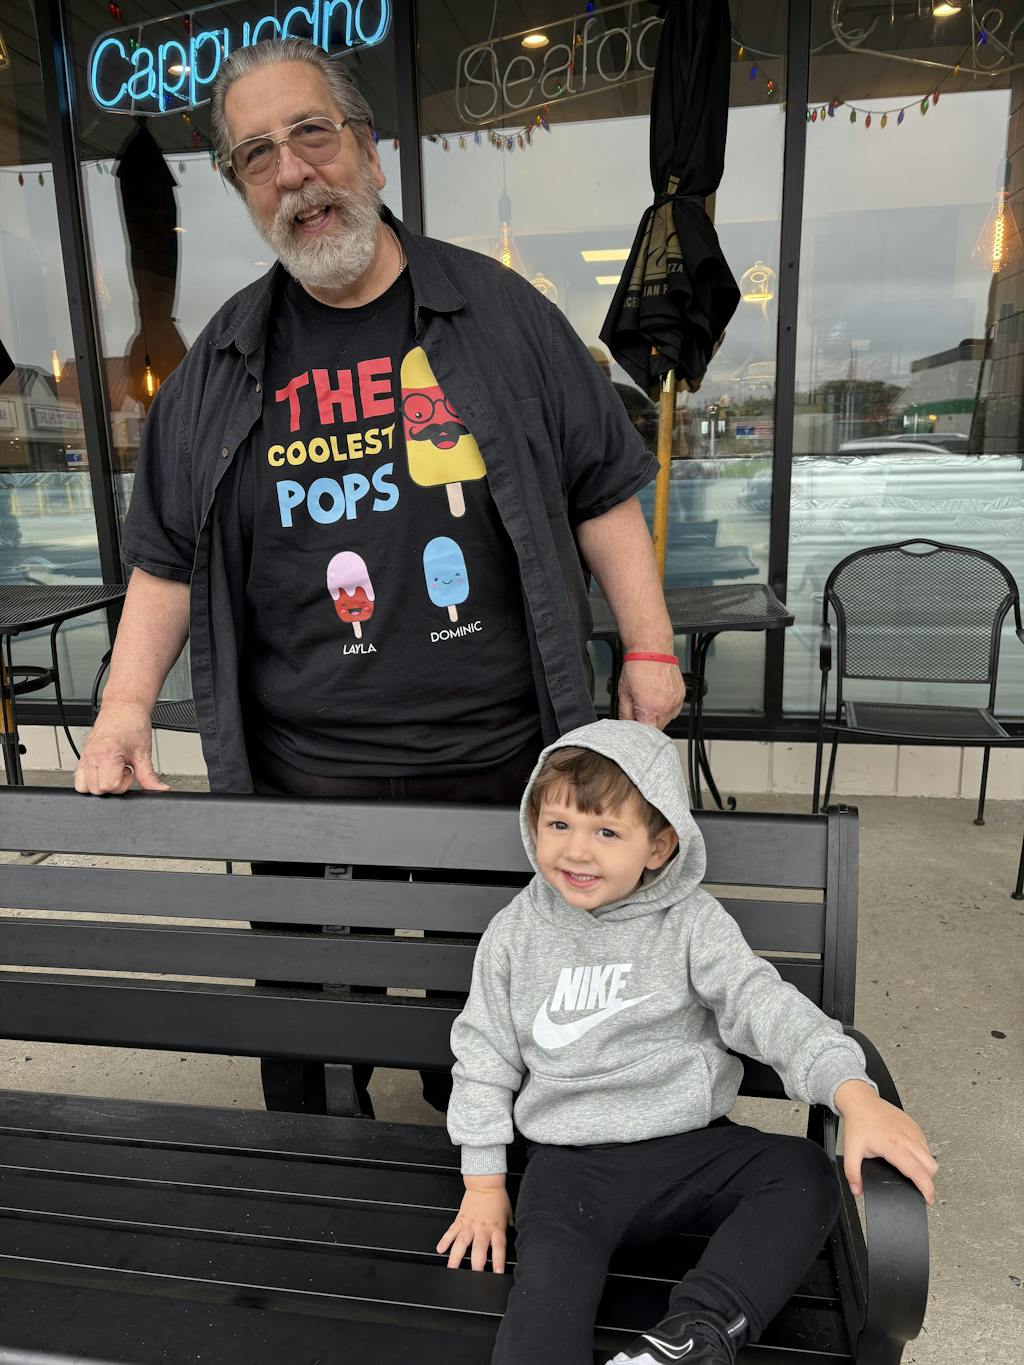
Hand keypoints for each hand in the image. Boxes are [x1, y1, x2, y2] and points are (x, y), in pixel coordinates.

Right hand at [74, 700, 168, 795]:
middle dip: (113, 785)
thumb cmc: (132, 724)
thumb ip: (149, 775)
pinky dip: (91, 780)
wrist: (124, 707)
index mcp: (106, 754)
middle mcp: (91, 756)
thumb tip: (158, 789)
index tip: (130, 773)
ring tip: (114, 770)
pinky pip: (80, 778)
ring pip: (84, 787)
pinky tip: (105, 770)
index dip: (123, 784)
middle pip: (96, 789)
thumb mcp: (143, 753)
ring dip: (101, 784)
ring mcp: (84, 756)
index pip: (108, 786)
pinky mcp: (83, 756)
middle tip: (124, 770)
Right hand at [436, 1176, 510, 1272]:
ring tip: (452, 1268)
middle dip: (476, 1265)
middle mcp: (482, 1229)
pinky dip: (445, 1240)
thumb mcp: (508, 1215)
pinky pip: (451, 1231)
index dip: (499, 1262)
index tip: (497, 1273)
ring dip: (456, 1257)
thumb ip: (508, 1230)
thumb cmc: (498, 1198)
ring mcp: (470, 1225)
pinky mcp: (460, 1219)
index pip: (499, 1248)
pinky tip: (440, 1249)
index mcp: (496, 1229)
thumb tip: (515, 1239)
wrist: (485, 1183)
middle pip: (479, 1250)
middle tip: (474, 1277)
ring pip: (461, 1243)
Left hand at [617, 659, 685, 729]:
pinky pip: (674, 709)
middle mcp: (666, 708)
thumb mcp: (624, 694)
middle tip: (639, 708)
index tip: (634, 725)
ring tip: (650, 699)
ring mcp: (676, 702)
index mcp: (650, 709)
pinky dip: (666, 707)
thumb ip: (625, 714)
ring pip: (667, 719)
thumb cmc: (638, 668)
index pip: (646, 733)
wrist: (652, 650)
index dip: (639, 731)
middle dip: (647, 723)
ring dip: (658, 715)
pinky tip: (658, 696)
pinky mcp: (681, 696)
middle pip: (657, 728)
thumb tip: (626, 724)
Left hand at [835, 1080, 937, 1204]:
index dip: (926, 1189)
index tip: (928, 1199)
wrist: (861, 1100)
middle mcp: (907, 1138)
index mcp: (894, 1146)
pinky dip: (923, 1154)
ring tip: (914, 1172)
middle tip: (918, 1186)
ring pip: (930, 1155)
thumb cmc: (858, 1122)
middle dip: (928, 1181)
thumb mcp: (851, 1149)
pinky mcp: (914, 1125)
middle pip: (931, 1167)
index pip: (918, 1172)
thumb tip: (857, 1189)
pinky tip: (910, 1155)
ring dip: (926, 1167)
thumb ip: (853, 1173)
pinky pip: (926, 1144)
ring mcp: (912, 1130)